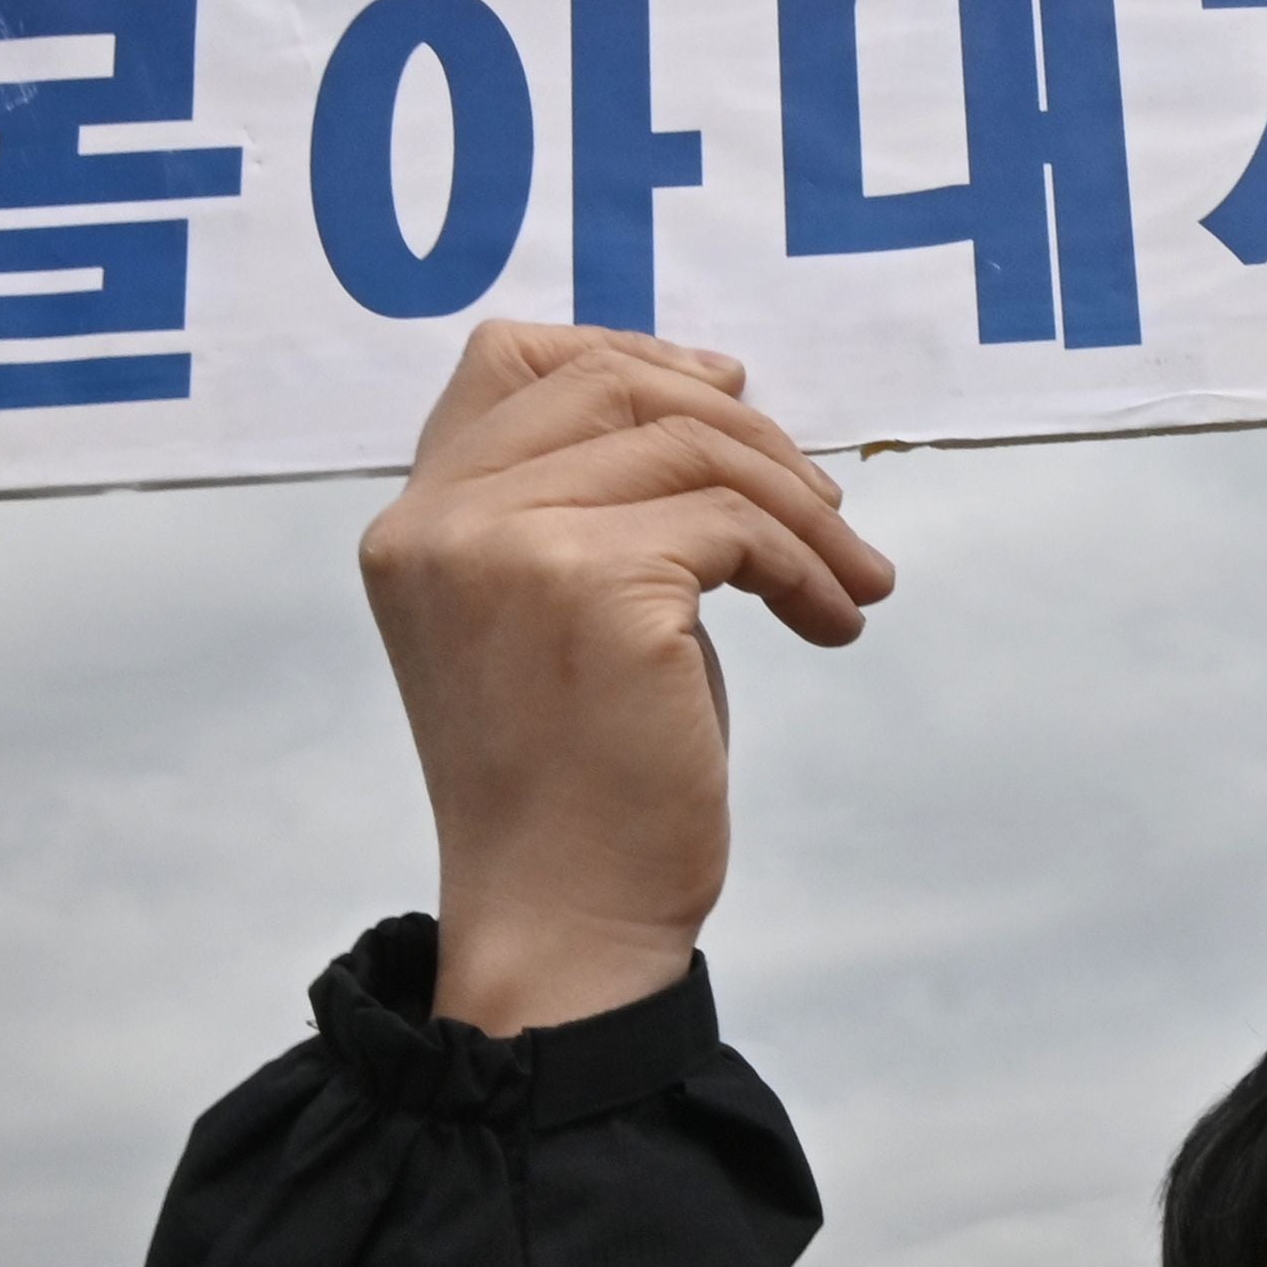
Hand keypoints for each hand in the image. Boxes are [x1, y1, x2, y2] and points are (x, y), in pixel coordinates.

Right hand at [356, 322, 896, 1033]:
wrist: (563, 914)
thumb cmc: (579, 781)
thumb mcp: (559, 609)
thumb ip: (590, 500)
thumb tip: (715, 385)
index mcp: (416, 523)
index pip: (508, 358)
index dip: (629, 352)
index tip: (732, 391)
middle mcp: (442, 520)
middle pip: (615, 385)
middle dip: (745, 432)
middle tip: (826, 510)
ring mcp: (507, 545)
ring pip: (694, 450)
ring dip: (800, 510)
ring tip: (849, 582)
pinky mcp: (593, 584)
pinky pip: (738, 525)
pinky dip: (806, 566)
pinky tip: (829, 622)